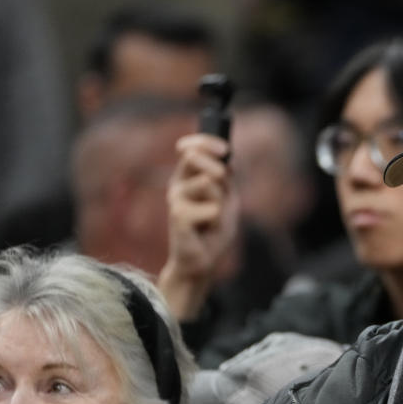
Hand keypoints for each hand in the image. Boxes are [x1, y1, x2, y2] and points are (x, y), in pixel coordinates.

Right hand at [158, 134, 238, 319]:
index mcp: (188, 177)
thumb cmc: (213, 230)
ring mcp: (175, 199)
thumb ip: (226, 178)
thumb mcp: (227, 198)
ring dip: (221, 201)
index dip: (207, 143)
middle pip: (194, 156)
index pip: (191, 148)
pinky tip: (206, 229)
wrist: (203, 260)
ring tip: (213, 218)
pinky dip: (218, 219)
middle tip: (224, 182)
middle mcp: (178, 184)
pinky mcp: (178, 216)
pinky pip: (212, 208)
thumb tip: (226, 161)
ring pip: (209, 183)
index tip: (225, 150)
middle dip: (216, 166)